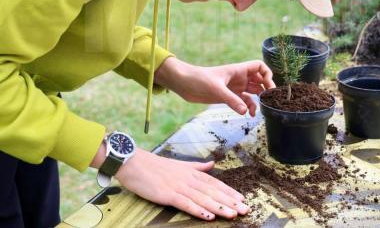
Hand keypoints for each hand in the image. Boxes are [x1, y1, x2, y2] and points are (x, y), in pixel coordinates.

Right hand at [116, 149, 249, 220]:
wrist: (134, 163)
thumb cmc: (155, 165)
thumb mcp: (180, 164)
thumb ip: (197, 166)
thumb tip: (212, 164)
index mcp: (191, 172)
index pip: (214, 183)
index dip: (229, 191)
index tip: (242, 198)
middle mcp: (188, 179)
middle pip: (212, 191)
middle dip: (230, 201)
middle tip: (245, 209)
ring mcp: (178, 186)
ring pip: (203, 198)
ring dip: (219, 207)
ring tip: (233, 214)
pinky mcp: (167, 194)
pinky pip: (185, 203)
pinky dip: (198, 210)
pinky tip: (209, 216)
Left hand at [155, 57, 274, 115]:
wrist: (184, 84)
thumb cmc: (199, 79)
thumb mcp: (216, 89)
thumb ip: (232, 100)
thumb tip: (245, 111)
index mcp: (238, 70)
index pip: (259, 67)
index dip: (267, 74)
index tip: (269, 86)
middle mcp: (239, 78)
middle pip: (259, 80)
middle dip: (266, 89)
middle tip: (270, 101)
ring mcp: (234, 88)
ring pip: (253, 92)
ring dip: (258, 100)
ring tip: (261, 110)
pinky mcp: (228, 97)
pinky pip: (243, 102)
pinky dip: (248, 107)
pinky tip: (248, 115)